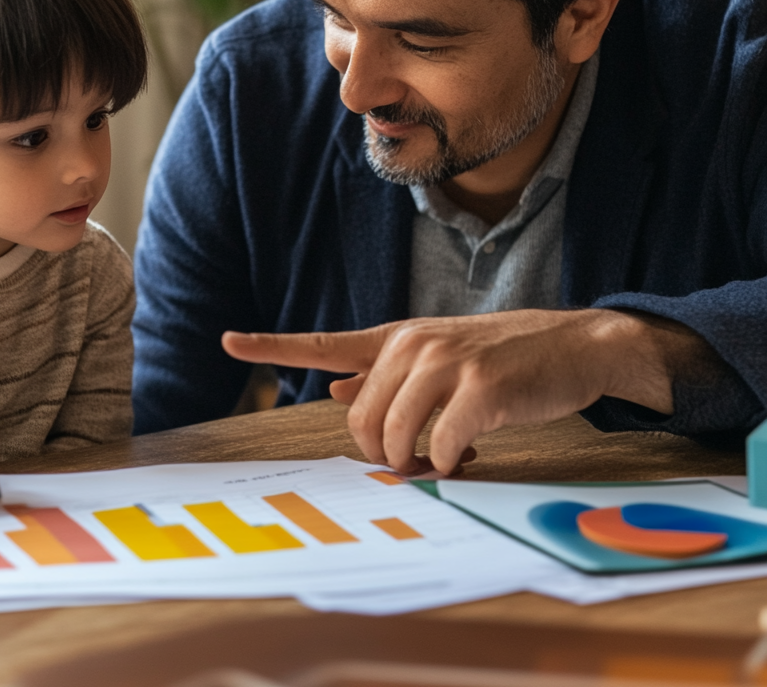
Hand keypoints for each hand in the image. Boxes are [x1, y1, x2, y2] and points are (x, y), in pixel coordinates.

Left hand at [223, 309, 692, 475]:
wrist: (572, 344)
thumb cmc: (501, 358)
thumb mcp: (436, 357)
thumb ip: (383, 373)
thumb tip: (334, 387)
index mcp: (397, 338)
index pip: (325, 343)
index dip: (273, 345)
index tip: (229, 341)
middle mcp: (413, 344)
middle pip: (360, 419)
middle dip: (380, 451)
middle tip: (412, 459)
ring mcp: (445, 363)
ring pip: (394, 434)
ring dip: (414, 461)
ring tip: (440, 457)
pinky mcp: (479, 388)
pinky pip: (440, 447)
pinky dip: (449, 463)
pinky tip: (467, 452)